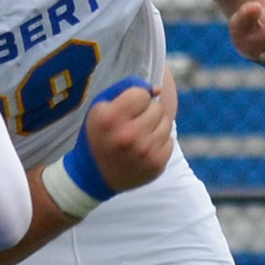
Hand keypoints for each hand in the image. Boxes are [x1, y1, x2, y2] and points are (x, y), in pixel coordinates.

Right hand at [76, 79, 175, 197]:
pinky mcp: (156, 164)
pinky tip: (144, 148)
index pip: (141, 94)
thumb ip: (126, 89)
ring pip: (166, 123)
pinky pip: (170, 141)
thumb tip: (157, 89)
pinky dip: (159, 142)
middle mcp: (127, 136)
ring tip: (138, 136)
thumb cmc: (100, 134)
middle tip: (132, 125)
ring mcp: (144, 152)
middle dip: (147, 113)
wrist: (95, 174)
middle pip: (157, 108)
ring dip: (155, 127)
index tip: (127, 109)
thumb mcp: (100, 107)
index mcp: (110, 118)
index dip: (135, 99)